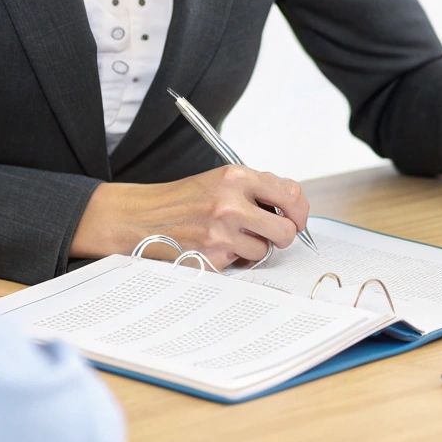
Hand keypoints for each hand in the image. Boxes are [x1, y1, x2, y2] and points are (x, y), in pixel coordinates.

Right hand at [73, 165, 309, 268]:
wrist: (141, 217)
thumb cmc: (183, 200)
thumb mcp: (220, 180)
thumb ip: (256, 189)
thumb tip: (293, 208)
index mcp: (236, 177)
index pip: (290, 193)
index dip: (299, 210)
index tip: (296, 218)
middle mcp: (231, 203)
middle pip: (287, 229)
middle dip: (283, 236)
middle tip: (271, 234)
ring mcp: (221, 233)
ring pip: (265, 251)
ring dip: (254, 249)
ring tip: (232, 238)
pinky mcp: (212, 258)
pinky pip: (241, 264)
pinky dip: (234, 260)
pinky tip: (216, 248)